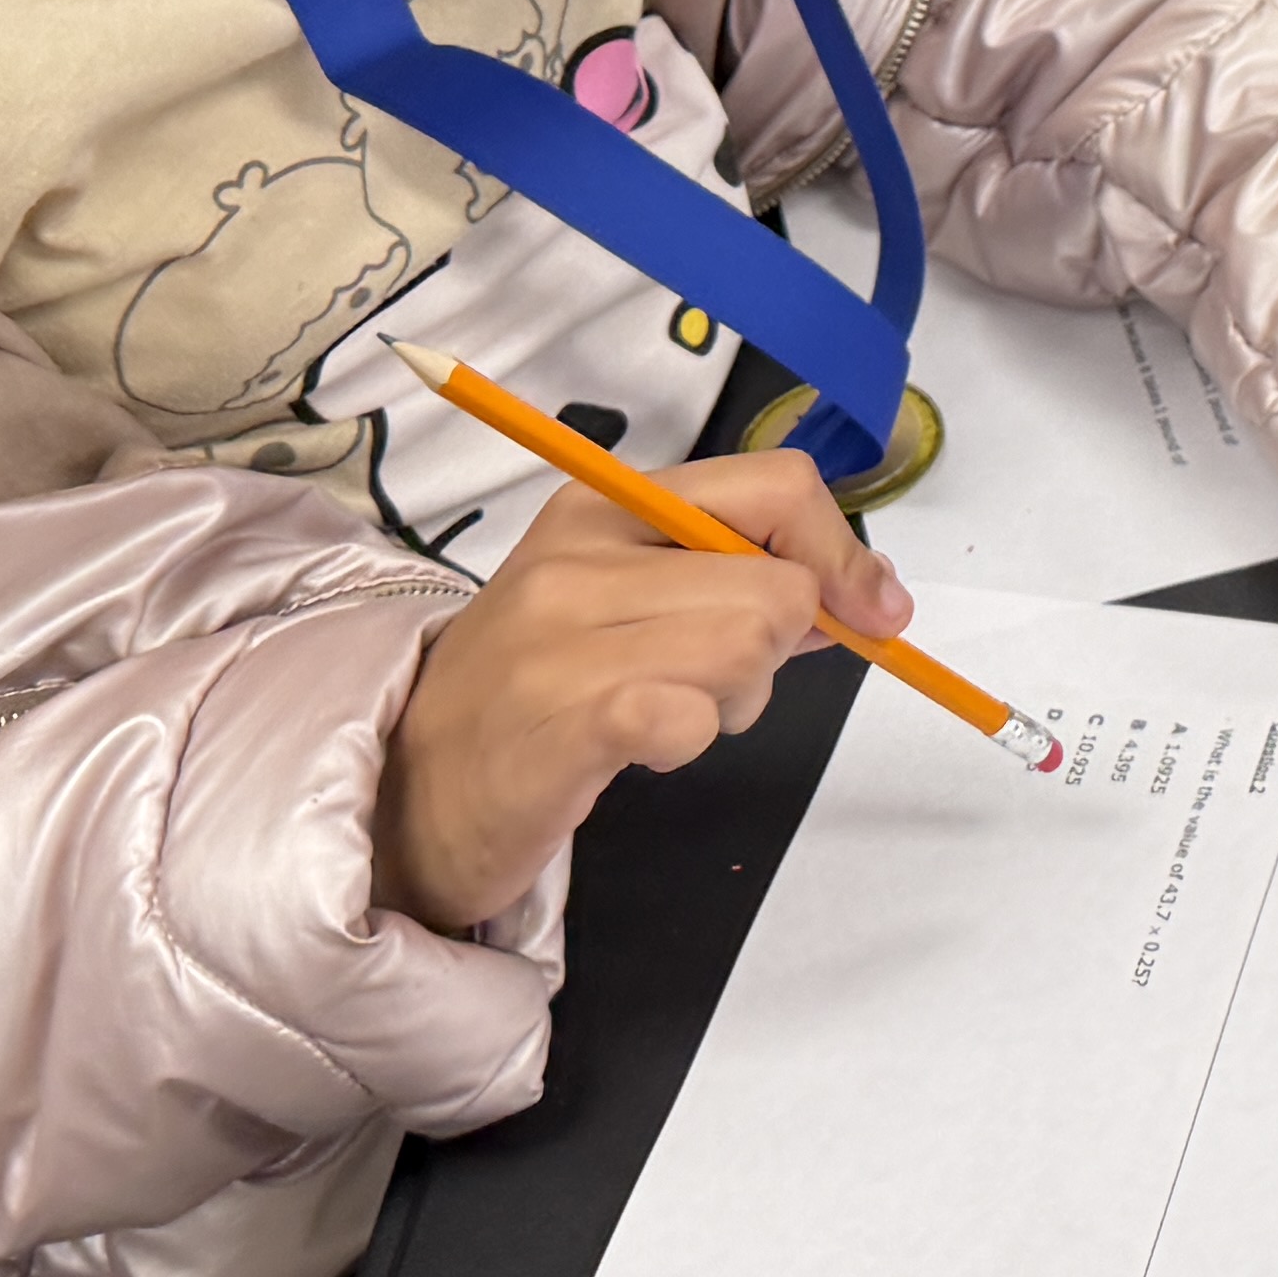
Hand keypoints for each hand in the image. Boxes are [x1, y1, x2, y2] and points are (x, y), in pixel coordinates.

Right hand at [373, 452, 905, 931]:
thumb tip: (859, 591)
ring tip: (666, 715)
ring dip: (736, 702)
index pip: (775, 484)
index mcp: (605, 503)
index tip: (873, 610)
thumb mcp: (622, 602)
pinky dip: (691, 738)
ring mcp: (562, 636)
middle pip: (777, 585)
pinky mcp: (563, 720)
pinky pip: (692, 715)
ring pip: (748, 648)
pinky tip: (642, 747)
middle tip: (712, 687)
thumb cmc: (530, 695)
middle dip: (776, 651)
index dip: (843, 552)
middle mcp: (581, 555)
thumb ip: (733, 580)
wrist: (405, 792)